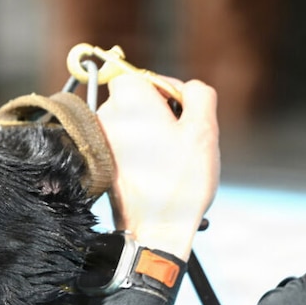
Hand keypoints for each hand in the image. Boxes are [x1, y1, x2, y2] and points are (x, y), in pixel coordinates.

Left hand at [96, 72, 219, 258]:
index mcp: (128, 98)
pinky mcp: (102, 163)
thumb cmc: (180, 180)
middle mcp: (106, 115)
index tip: (182, 112)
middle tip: (182, 139)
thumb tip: (187, 89)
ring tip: (171, 160)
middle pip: (136, 100)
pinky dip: (143, 153)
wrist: (156, 228)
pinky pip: (126, 146)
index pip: (141, 76)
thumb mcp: (204, 128)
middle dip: (162, 113)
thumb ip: (198, 94)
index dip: (165, 88)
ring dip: (154, 135)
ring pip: (133, 124)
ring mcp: (101, 141)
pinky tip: (159, 173)